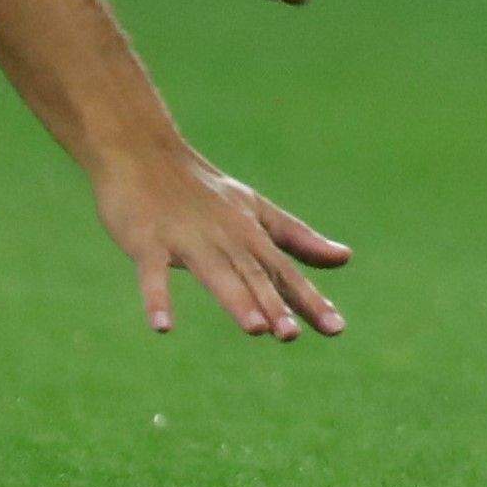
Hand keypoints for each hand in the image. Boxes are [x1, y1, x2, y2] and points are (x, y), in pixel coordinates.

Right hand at [94, 141, 349, 339]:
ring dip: (235, 299)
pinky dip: (157, 299)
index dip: (310, 300)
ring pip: (215, 272)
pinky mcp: (147, 240)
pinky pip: (152, 274)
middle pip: (254, 273)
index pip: (285, 271)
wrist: (141, 151)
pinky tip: (162, 328)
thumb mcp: (255, 211)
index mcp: (250, 233)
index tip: (337, 330)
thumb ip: (298, 239)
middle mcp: (224, 236)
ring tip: (256, 329)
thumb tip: (345, 258)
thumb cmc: (201, 190)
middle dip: (275, 304)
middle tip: (292, 335)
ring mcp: (186, 238)